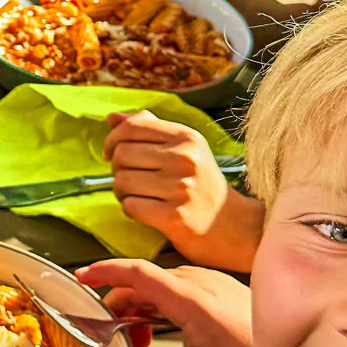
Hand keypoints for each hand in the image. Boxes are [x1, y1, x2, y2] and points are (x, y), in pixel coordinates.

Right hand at [74, 258, 258, 346]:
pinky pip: (174, 285)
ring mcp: (208, 280)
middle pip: (142, 280)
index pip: (136, 273)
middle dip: (118, 304)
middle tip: (109, 334)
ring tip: (137, 339)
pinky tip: (159, 329)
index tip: (80, 277)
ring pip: (157, 283)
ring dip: (138, 306)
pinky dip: (156, 304)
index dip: (105, 271)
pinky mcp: (216, 285)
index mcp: (189, 299)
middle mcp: (197, 281)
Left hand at [105, 112, 264, 273]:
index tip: (111, 153)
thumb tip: (112, 118)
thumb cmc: (201, 184)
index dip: (112, 140)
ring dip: (122, 192)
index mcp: (186, 137)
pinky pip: (130, 206)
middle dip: (118, 169)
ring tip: (139, 195)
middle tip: (132, 180)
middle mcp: (185, 159)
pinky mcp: (174, 217)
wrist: (235, 227)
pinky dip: (131, 209)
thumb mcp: (185, 149)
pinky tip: (147, 211)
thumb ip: (150, 130)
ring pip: (122, 181)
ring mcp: (180, 188)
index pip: (131, 127)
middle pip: (122, 155)